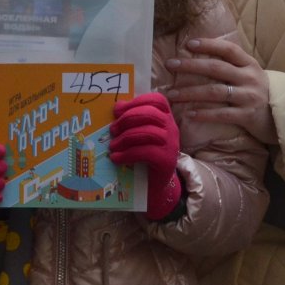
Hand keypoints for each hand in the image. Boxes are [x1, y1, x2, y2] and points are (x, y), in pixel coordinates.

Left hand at [110, 92, 182, 219]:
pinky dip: (127, 154)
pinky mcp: (167, 160)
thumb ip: (132, 121)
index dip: (136, 102)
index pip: (157, 100)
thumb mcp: (139, 135)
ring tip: (112, 146)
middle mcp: (172, 128)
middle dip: (127, 120)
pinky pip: (146, 152)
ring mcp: (171, 144)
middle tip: (112, 130)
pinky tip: (116, 158)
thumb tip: (117, 107)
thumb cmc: (144, 156)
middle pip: (149, 114)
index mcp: (165, 117)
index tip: (118, 110)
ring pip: (147, 132)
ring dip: (125, 138)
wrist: (155, 184)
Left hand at [165, 36, 276, 144]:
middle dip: (190, 65)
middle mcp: (249, 78)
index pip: (228, 49)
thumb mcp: (250, 74)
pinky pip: (221, 114)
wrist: (283, 117)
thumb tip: (199, 54)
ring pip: (214, 91)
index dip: (208, 44)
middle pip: (216, 68)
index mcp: (249, 64)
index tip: (188, 43)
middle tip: (170, 64)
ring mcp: (248, 97)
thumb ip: (231, 65)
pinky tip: (189, 114)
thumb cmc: (259, 92)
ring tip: (171, 94)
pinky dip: (204, 114)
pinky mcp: (247, 116)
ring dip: (190, 92)